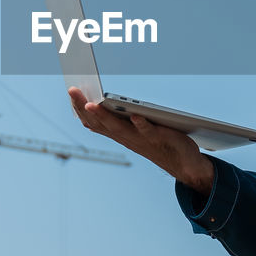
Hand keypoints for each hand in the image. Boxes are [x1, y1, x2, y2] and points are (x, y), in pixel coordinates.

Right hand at [67, 87, 214, 194]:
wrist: (185, 165)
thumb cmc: (159, 142)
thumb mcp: (136, 129)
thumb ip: (123, 117)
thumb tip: (108, 98)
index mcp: (119, 133)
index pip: (93, 121)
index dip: (80, 108)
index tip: (70, 91)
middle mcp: (125, 137)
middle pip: (100, 122)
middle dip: (83, 106)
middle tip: (72, 89)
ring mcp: (140, 139)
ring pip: (118, 128)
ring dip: (104, 116)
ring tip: (91, 104)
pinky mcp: (158, 139)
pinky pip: (147, 131)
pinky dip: (141, 124)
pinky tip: (135, 115)